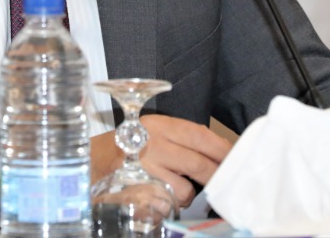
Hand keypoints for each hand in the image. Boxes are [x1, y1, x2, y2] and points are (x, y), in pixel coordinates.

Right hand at [90, 116, 232, 207]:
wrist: (94, 161)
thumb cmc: (130, 145)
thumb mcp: (154, 130)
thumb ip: (183, 138)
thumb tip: (220, 153)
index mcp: (161, 125)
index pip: (201, 136)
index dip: (222, 149)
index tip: (236, 158)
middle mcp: (153, 144)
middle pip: (199, 164)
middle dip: (216, 176)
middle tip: (223, 183)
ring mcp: (145, 169)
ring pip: (184, 189)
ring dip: (187, 194)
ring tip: (175, 187)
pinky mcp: (139, 190)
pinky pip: (167, 203)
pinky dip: (169, 204)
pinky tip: (160, 195)